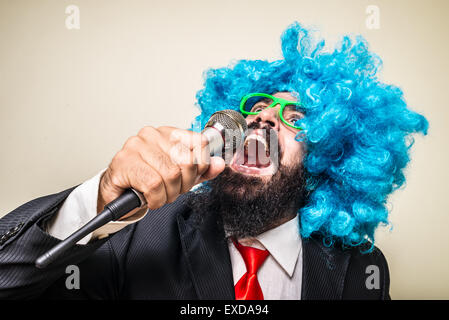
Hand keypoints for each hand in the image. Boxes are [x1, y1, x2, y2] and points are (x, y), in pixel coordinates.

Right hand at [97, 126, 224, 217]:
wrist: (117, 193)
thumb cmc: (147, 181)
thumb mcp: (181, 176)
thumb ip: (201, 170)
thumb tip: (219, 164)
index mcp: (168, 133)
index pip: (199, 142)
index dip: (200, 167)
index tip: (189, 178)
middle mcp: (152, 134)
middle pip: (186, 162)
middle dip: (183, 185)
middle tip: (172, 191)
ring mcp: (136, 146)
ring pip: (170, 175)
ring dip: (168, 194)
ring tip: (159, 195)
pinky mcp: (124, 162)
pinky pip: (154, 185)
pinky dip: (156, 199)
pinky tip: (149, 198)